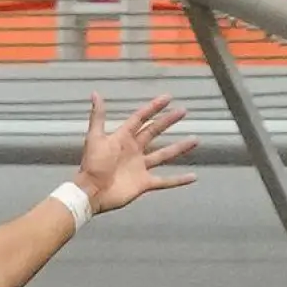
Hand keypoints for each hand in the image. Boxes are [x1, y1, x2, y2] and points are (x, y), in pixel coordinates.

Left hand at [74, 93, 198, 214]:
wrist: (91, 192)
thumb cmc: (92, 165)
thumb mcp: (95, 138)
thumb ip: (98, 116)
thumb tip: (95, 93)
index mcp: (123, 138)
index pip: (141, 118)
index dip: (153, 108)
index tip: (168, 98)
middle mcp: (134, 150)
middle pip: (154, 132)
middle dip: (168, 122)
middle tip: (183, 111)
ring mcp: (140, 167)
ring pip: (164, 155)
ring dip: (179, 148)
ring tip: (195, 139)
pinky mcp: (144, 183)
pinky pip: (165, 181)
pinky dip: (178, 180)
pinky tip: (193, 177)